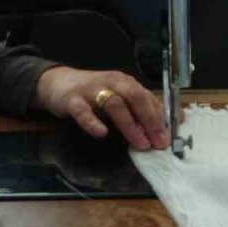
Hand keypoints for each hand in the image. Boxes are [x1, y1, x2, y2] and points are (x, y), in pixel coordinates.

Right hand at [33, 66, 169, 149]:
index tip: (168, 139)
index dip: (160, 118)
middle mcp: (112, 82)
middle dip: (150, 120)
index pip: (148, 97)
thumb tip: (167, 125)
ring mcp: (92, 90)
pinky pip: (82, 111)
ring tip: (140, 144)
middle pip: (135, 97)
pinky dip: (92, 122)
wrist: (59, 82)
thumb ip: (139, 109)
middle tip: (158, 143)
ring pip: (114, 103)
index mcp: (125, 82)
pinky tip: (101, 133)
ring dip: (130, 125)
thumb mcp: (119, 96)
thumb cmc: (94, 92)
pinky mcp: (72, 100)